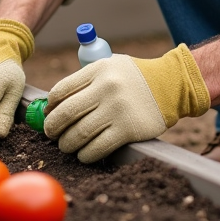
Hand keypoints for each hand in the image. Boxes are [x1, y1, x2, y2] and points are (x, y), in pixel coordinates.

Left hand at [43, 44, 209, 162]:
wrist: (171, 85)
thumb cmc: (134, 78)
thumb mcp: (110, 65)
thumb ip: (86, 79)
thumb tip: (54, 104)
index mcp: (98, 69)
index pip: (62, 90)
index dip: (50, 105)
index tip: (48, 114)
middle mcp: (106, 88)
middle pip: (67, 113)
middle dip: (53, 127)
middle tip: (51, 133)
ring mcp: (117, 110)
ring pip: (79, 134)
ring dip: (67, 144)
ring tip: (66, 145)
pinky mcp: (128, 130)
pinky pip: (97, 148)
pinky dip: (85, 155)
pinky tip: (83, 154)